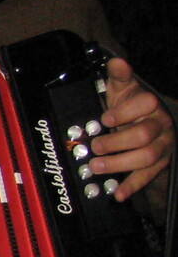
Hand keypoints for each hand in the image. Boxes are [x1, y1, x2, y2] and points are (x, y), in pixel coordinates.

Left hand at [91, 57, 172, 200]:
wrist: (148, 122)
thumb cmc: (133, 106)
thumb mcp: (125, 89)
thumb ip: (120, 77)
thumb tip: (117, 62)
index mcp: (151, 105)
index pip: (145, 104)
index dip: (125, 111)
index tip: (105, 118)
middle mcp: (160, 125)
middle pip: (143, 134)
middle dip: (116, 142)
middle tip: (94, 146)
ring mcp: (162, 146)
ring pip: (147, 157)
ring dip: (120, 164)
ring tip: (96, 166)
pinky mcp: (159, 164)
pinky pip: (148, 177)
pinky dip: (133, 186)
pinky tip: (119, 194)